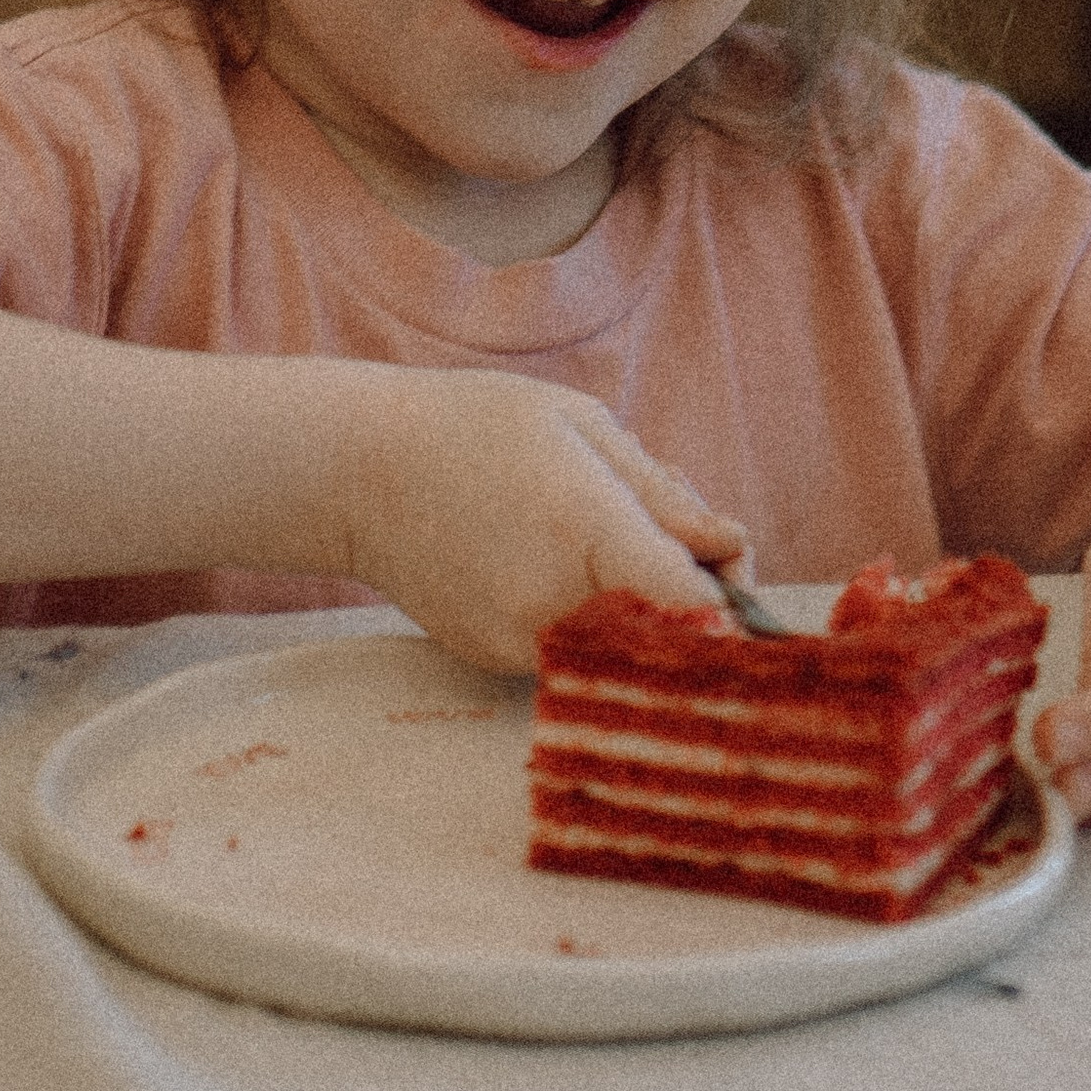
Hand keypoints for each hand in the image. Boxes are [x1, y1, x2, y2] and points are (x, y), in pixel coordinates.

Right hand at [338, 367, 745, 673]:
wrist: (357, 471)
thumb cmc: (475, 427)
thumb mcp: (580, 426)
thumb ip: (663, 493)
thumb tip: (731, 546)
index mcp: (585, 529)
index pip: (694, 605)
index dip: (732, 596)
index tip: (732, 568)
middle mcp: (554, 602)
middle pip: (670, 634)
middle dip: (697, 595)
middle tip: (686, 538)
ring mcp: (520, 643)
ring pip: (625, 648)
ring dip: (647, 607)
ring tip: (614, 538)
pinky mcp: (497, 663)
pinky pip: (578, 651)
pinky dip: (596, 617)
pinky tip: (564, 562)